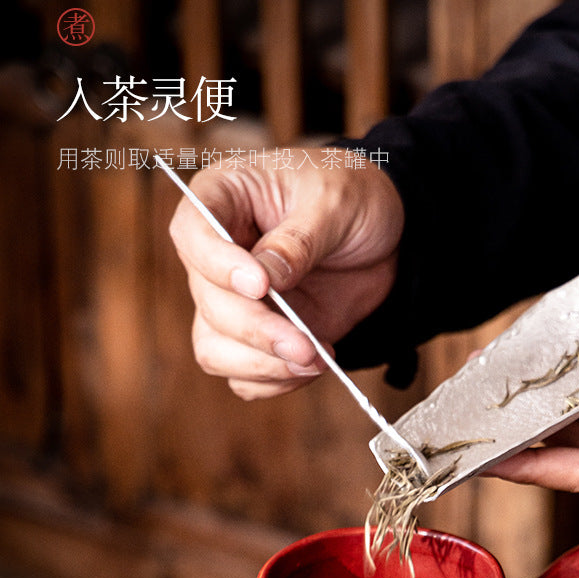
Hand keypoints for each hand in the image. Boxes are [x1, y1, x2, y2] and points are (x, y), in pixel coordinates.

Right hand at [168, 151, 404, 397]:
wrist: (386, 238)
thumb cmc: (353, 197)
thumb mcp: (337, 202)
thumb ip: (300, 240)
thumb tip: (267, 277)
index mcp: (224, 197)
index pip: (192, 231)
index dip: (217, 264)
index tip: (261, 286)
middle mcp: (217, 254)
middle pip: (208, 301)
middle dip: (257, 330)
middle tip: (305, 345)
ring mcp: (233, 300)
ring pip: (214, 348)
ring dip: (262, 364)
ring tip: (315, 360)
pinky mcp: (256, 337)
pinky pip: (244, 375)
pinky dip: (275, 381)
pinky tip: (311, 368)